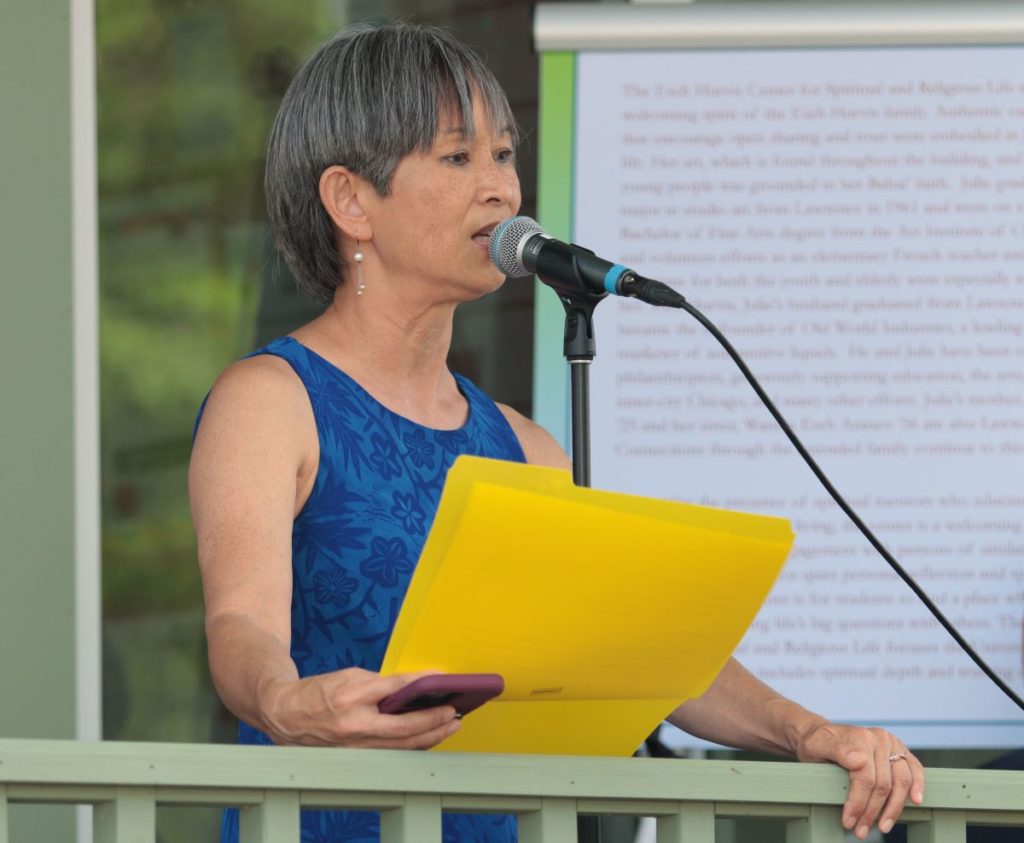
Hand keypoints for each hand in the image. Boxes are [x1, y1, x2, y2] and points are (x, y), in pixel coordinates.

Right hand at [258, 667, 460, 749]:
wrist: (283, 713)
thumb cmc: (317, 691)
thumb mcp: (348, 677)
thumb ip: (379, 684)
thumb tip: (410, 689)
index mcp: (350, 697)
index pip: (395, 689)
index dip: (421, 684)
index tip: (441, 680)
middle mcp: (353, 725)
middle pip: (404, 727)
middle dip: (434, 721)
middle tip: (454, 712)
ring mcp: (354, 746)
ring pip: (401, 745)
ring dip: (429, 736)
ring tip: (449, 726)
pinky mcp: (353, 757)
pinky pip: (389, 752)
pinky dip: (410, 745)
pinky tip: (426, 738)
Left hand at [794, 721, 924, 838]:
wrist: (821, 733)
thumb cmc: (818, 743)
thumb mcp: (817, 745)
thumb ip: (837, 751)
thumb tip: (859, 761)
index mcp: (861, 738)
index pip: (865, 778)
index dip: (858, 803)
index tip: (849, 821)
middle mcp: (879, 739)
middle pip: (882, 784)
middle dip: (872, 812)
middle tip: (860, 830)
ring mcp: (892, 744)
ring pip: (901, 782)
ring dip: (893, 809)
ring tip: (882, 827)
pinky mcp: (901, 750)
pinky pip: (915, 769)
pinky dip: (918, 786)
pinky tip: (915, 801)